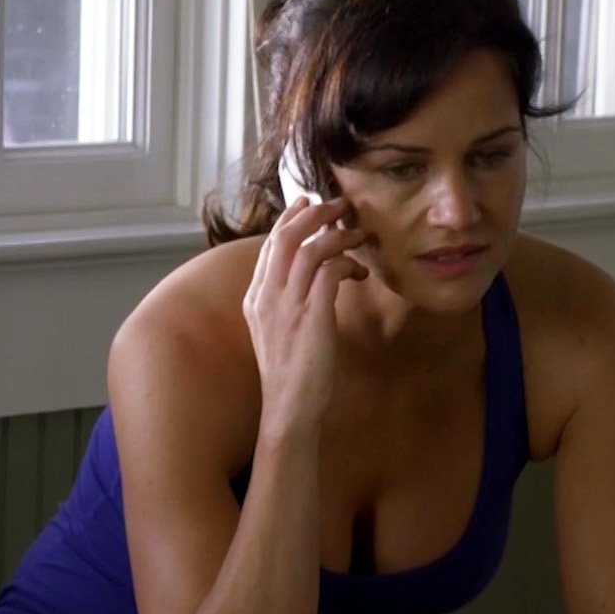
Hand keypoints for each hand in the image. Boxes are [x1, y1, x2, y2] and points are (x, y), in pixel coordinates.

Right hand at [243, 197, 369, 435]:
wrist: (289, 409)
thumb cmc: (291, 375)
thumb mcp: (279, 332)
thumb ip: (285, 303)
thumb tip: (309, 279)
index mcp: (255, 299)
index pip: (269, 246)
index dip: (289, 220)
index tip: (308, 205)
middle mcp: (266, 297)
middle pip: (284, 237)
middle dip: (312, 214)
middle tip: (337, 205)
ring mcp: (286, 306)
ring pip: (308, 249)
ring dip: (336, 234)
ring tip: (357, 232)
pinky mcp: (311, 317)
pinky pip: (328, 272)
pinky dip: (346, 263)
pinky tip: (358, 272)